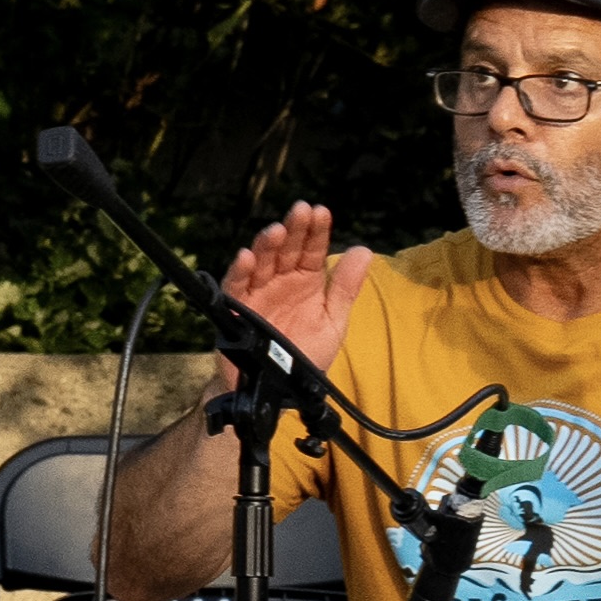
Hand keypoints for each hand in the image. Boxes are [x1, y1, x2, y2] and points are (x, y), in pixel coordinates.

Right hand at [219, 200, 372, 380]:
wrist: (279, 389)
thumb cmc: (305, 355)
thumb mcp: (333, 321)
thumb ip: (345, 288)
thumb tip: (364, 251)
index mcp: (305, 282)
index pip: (311, 250)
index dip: (316, 231)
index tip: (322, 212)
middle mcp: (280, 282)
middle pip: (285, 250)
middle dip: (293, 230)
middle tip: (301, 211)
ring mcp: (258, 293)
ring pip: (261, 263)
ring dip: (267, 246)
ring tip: (277, 231)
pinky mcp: (237, 309)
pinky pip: (236, 287)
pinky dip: (240, 272)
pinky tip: (247, 257)